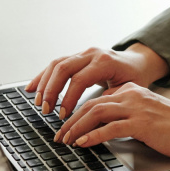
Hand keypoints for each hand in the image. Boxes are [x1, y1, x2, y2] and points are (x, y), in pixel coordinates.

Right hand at [24, 43, 168, 118]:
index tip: (63, 115)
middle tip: (46, 110)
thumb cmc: (135, 77)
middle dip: (51, 90)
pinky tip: (32, 88)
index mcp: (105, 61)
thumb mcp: (129, 89)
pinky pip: (56, 64)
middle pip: (64, 68)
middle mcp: (92, 54)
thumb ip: (111, 99)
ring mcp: (83, 53)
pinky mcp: (77, 56)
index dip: (68, 98)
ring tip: (39, 102)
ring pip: (57, 64)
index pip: (80, 79)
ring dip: (44, 84)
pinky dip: (42, 76)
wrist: (137, 62)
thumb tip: (92, 117)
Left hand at [53, 83, 169, 159]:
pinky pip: (110, 128)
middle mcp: (132, 95)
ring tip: (66, 140)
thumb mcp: (146, 114)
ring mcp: (136, 108)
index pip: (97, 99)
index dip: (78, 113)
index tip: (67, 126)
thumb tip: (103, 128)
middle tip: (59, 136)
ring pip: (96, 113)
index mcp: (132, 90)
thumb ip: (127, 115)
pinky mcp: (141, 123)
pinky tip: (83, 144)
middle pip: (92, 104)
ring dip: (77, 128)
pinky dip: (93, 136)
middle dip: (71, 121)